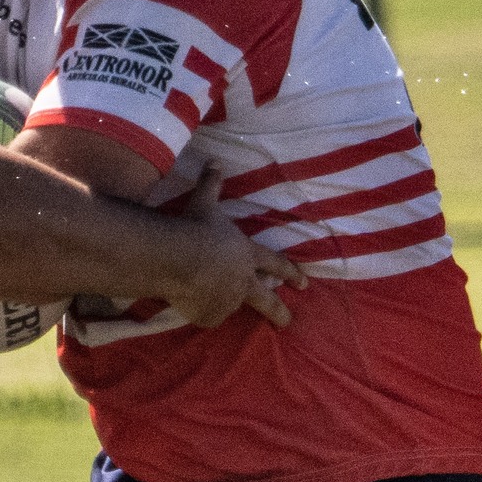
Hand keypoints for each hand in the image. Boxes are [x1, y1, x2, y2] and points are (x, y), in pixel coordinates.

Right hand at [162, 166, 306, 329]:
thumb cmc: (196, 228)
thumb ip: (212, 184)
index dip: (291, 272)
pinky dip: (202, 311)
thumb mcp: (204, 202)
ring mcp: (227, 301)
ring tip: (210, 297)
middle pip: (266, 300)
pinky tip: (191, 303)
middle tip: (287, 322)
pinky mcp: (210, 316)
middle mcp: (243, 281)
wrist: (177, 259)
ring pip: (231, 305)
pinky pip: (207, 315)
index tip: (304, 283)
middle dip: (279, 312)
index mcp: (247, 254)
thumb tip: (214, 160)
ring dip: (226, 302)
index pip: (275, 263)